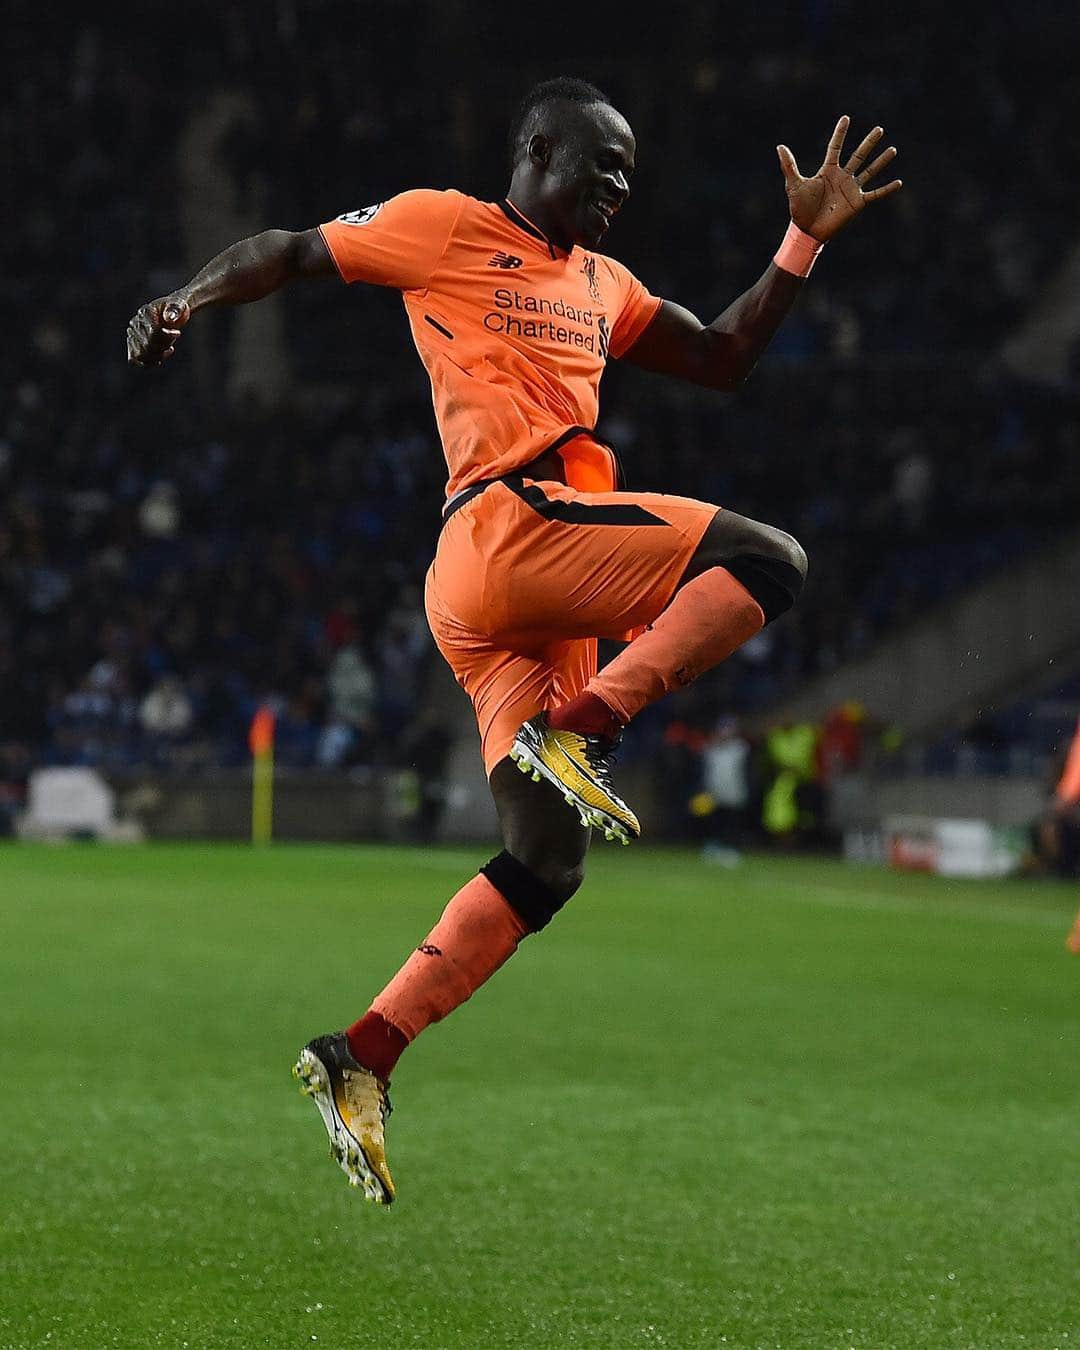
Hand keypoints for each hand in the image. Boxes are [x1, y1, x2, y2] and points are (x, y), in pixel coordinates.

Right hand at [126, 295, 189, 366]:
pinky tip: (158, 360)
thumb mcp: (179, 305)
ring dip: (157, 356)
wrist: (172, 312)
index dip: (167, 337)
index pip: (153, 333)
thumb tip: (170, 318)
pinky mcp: (134, 343)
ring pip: (141, 355)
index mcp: (145, 312)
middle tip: (171, 342)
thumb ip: (175, 309)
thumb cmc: (176, 308)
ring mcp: (133, 334)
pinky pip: (133, 359)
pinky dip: (146, 363)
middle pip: (147, 346)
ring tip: (167, 349)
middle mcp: (135, 323)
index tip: (177, 333)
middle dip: (163, 347)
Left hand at [776, 116, 901, 242]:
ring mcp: (851, 189)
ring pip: (870, 171)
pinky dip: (887, 189)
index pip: (835, 147)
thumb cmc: (799, 209)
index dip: (840, 133)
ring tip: (893, 150)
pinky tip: (899, 182)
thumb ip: (789, 166)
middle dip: (869, 142)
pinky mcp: (857, 203)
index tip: (846, 118)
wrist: (807, 230)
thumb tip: (780, 146)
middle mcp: (842, 177)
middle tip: (879, 129)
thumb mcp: (794, 185)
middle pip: (858, 155)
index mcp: (828, 171)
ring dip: (881, 161)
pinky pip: (875, 194)